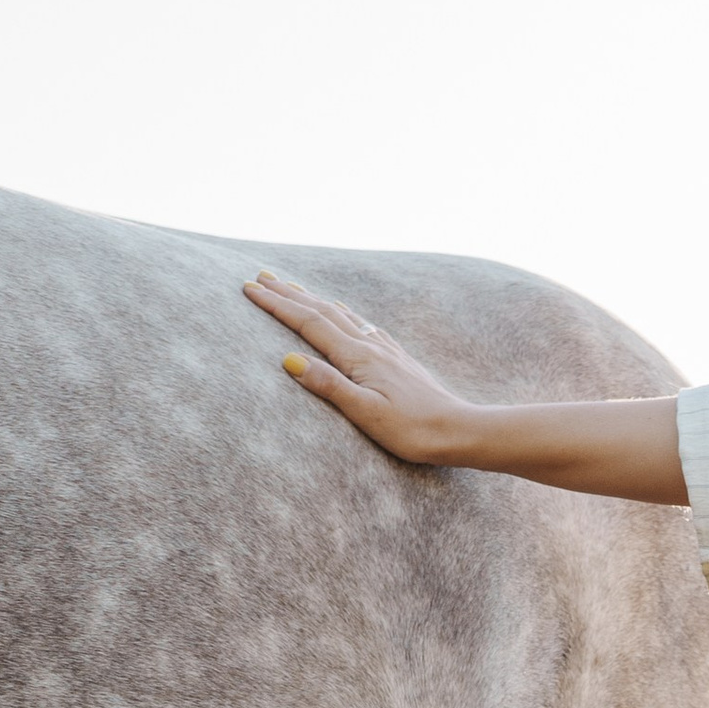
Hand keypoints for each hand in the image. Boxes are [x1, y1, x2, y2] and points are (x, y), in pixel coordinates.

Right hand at [245, 273, 476, 465]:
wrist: (458, 431)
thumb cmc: (413, 430)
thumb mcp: (365, 414)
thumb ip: (328, 385)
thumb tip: (289, 360)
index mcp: (358, 357)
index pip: (309, 323)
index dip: (277, 305)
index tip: (250, 288)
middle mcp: (371, 345)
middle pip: (322, 311)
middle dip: (289, 293)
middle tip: (260, 276)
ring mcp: (385, 349)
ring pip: (341, 314)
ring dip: (313, 299)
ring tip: (292, 287)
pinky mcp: (396, 358)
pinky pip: (361, 325)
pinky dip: (341, 313)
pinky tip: (343, 312)